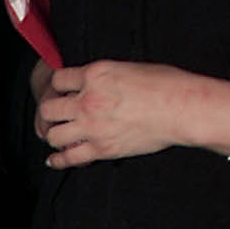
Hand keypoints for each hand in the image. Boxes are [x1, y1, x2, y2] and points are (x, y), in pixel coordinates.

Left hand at [36, 60, 192, 166]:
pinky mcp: (101, 148)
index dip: (59, 86)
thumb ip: (104, 76)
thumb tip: (93, 83)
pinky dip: (58, 160)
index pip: (58, 79)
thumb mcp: (128, 67)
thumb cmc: (165, 84)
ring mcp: (92, 126)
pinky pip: (68, 158)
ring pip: (53, 135)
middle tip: (56, 116)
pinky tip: (54, 159)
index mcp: (95, 74)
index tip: (62, 92)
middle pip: (48, 109)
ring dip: (54, 135)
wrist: (181, 108)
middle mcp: (88, 100)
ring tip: (59, 136)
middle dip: (50, 112)